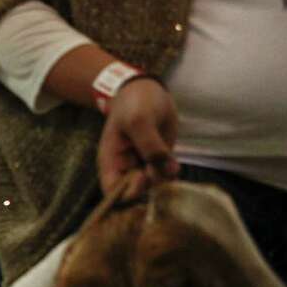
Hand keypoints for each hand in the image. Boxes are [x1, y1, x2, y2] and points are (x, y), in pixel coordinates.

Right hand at [97, 78, 179, 200]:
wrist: (146, 90)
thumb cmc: (135, 104)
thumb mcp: (139, 120)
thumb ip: (150, 146)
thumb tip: (164, 171)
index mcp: (111, 162)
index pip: (113, 194)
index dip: (128, 192)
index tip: (142, 175)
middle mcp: (125, 169)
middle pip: (135, 195)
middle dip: (150, 185)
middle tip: (161, 167)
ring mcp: (142, 166)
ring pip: (153, 188)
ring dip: (164, 179)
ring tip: (170, 163)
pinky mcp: (159, 162)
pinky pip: (166, 178)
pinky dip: (172, 174)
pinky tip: (175, 163)